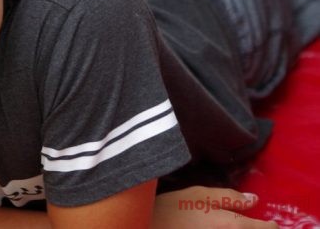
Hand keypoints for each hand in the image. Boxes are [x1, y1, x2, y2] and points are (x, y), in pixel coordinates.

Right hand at [151, 186, 277, 228]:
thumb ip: (229, 197)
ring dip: (240, 228)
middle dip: (255, 228)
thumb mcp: (199, 194)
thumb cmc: (173, 208)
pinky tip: (217, 227)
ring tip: (228, 223)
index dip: (269, 226)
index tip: (270, 223)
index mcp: (231, 224)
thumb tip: (254, 200)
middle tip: (250, 223)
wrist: (149, 224)